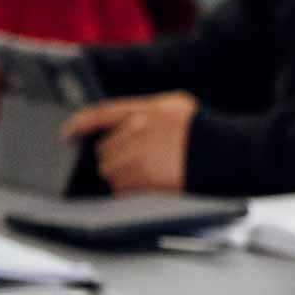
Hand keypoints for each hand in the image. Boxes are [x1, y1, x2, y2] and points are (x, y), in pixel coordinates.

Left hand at [63, 92, 196, 192]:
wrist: (226, 154)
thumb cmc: (204, 130)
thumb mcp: (177, 106)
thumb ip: (147, 110)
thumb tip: (121, 124)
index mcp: (145, 110)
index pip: (100, 114)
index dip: (80, 124)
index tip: (69, 134)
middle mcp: (139, 130)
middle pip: (104, 149)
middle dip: (111, 157)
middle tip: (127, 161)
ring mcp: (142, 155)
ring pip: (110, 169)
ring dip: (119, 174)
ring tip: (139, 174)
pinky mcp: (146, 177)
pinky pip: (121, 186)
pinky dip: (127, 188)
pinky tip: (144, 183)